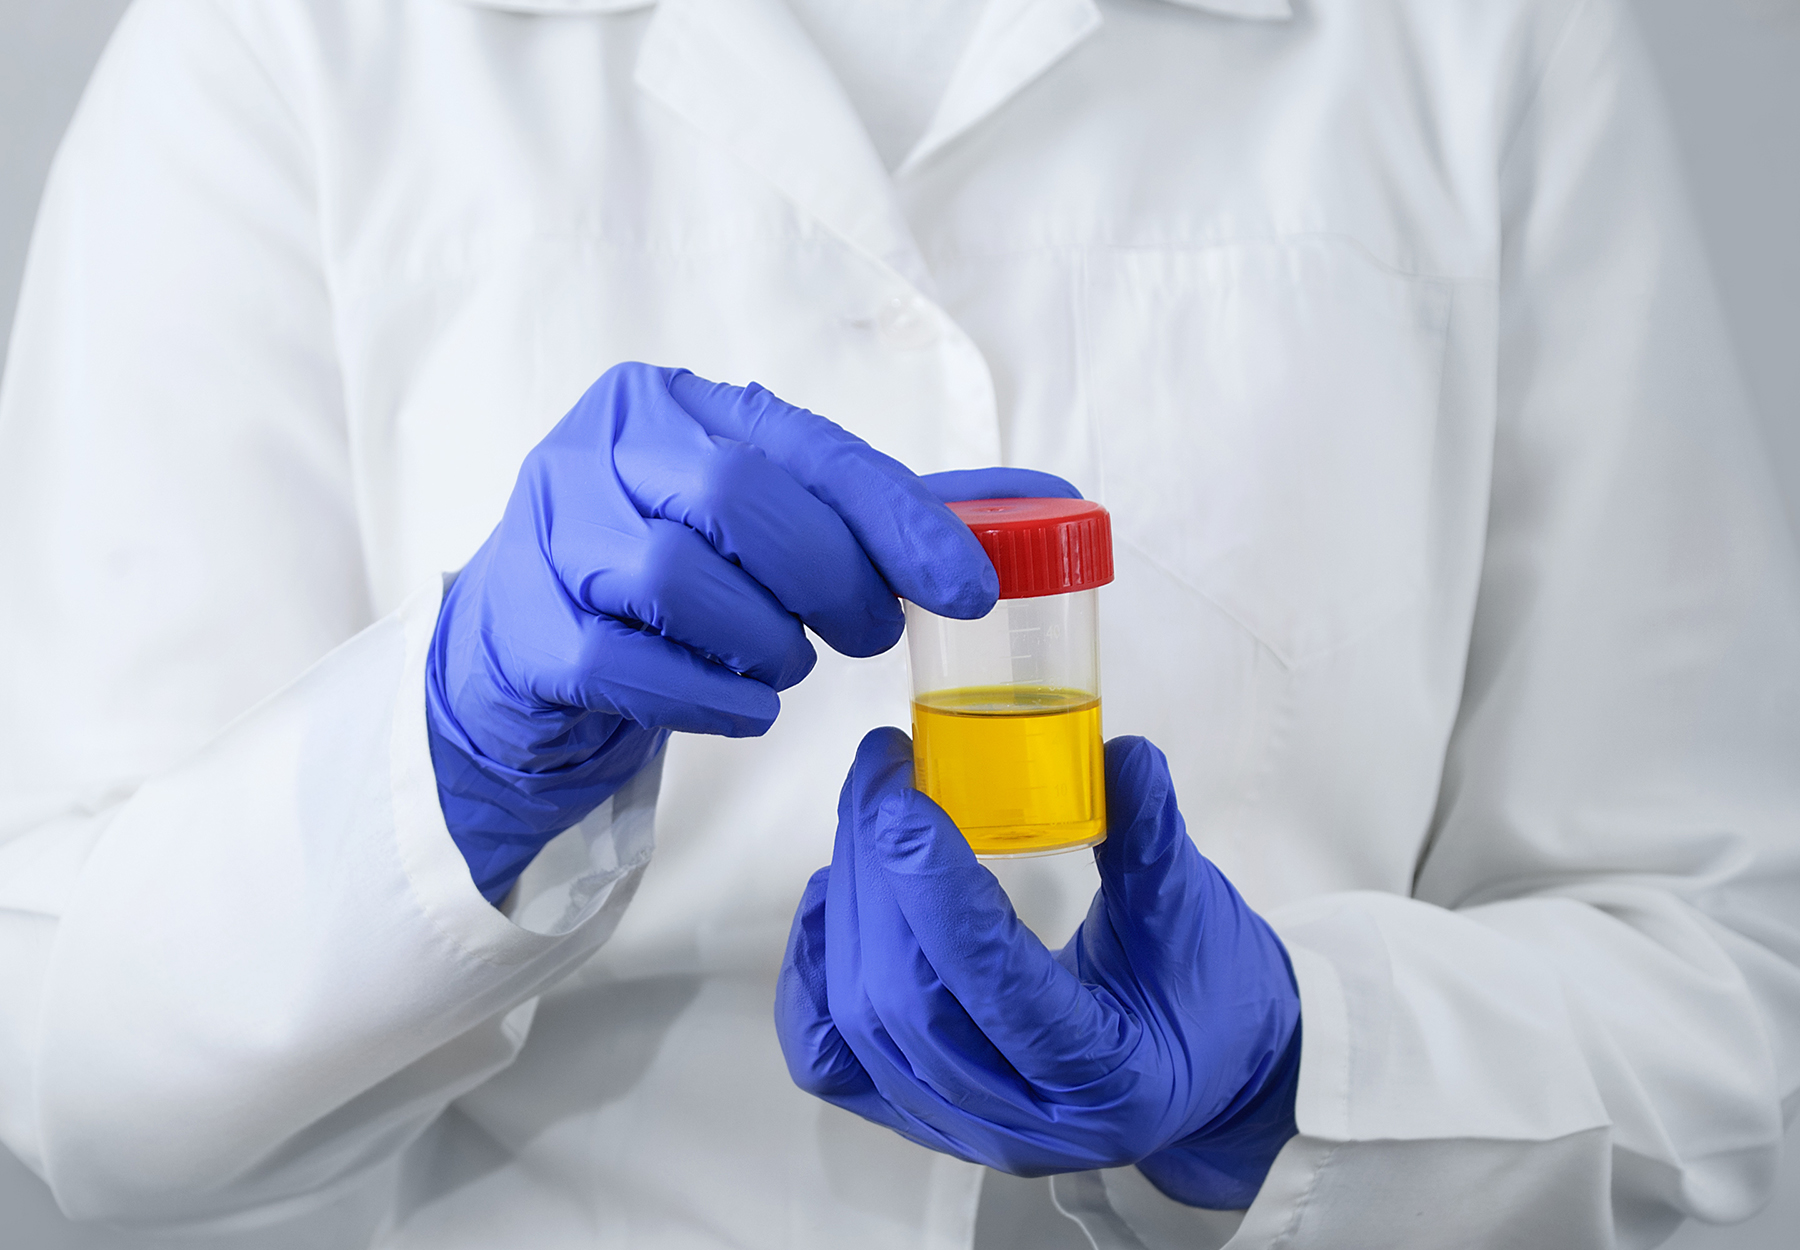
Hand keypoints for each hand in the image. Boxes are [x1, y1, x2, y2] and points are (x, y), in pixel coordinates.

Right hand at [427, 361, 1075, 901]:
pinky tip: (739, 704)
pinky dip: (710, 698)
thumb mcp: (759, 525)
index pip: (806, 445)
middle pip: (737, 497)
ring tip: (782, 664)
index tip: (967, 587)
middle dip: (830, 580)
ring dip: (764, 643)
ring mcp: (548, 536)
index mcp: (672, 404)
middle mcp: (600, 450)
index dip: (898, 518)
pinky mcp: (523, 628)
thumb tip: (1029, 507)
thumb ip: (868, 513)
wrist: (523, 653)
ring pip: (678, 579)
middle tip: (869, 635)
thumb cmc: (664, 580)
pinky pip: (629, 665)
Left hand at [776, 729, 1301, 1208]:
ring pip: (860, 1022)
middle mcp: (1020, 1122)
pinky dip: (812, 974)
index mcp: (1104, 1077)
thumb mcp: (1195, 915)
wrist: (1206, 1079)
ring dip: (849, 904)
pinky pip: (831, 1057)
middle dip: (877, 876)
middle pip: (904, 1000)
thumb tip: (1119, 754)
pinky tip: (831, 899)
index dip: (936, 887)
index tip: (902, 795)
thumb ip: (1154, 838)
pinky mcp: (920, 1111)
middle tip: (881, 773)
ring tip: (868, 814)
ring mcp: (959, 1126)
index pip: (994, 982)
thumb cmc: (1207, 997)